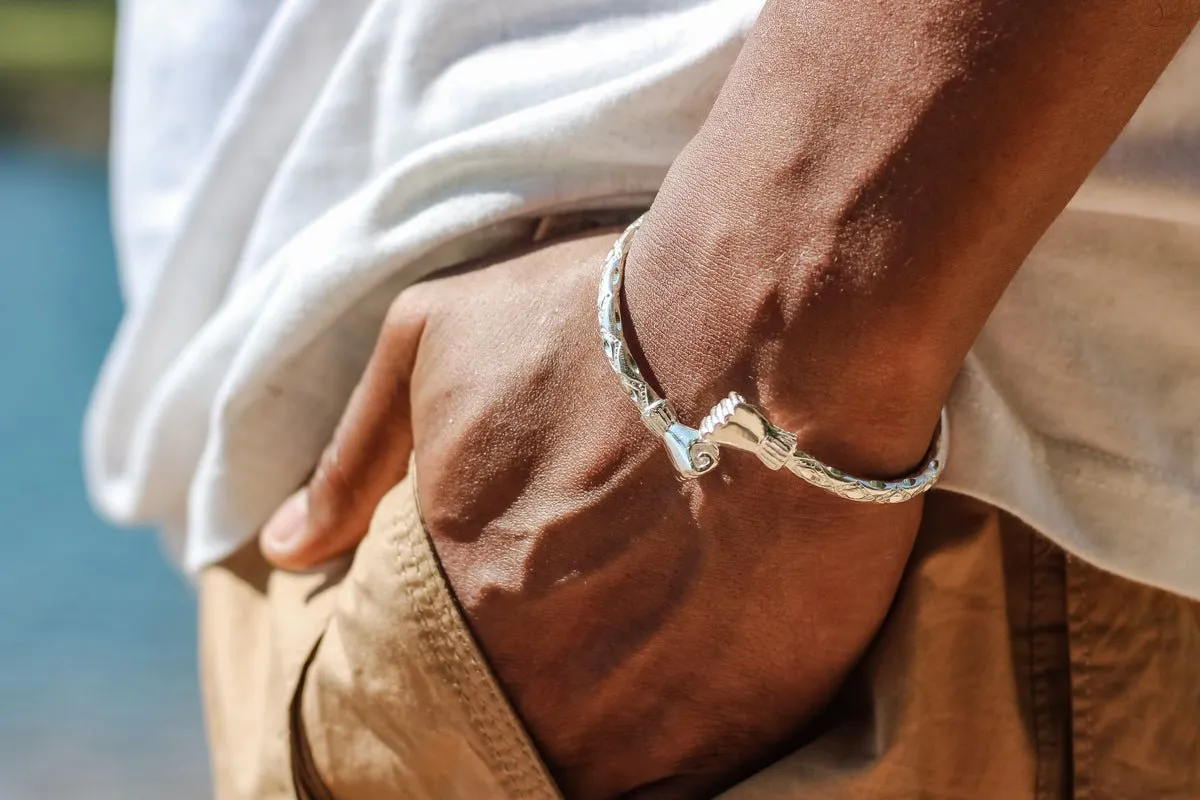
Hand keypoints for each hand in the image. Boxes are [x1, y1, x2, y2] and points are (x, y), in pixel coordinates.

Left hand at [260, 225, 933, 796]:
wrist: (777, 333)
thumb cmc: (598, 326)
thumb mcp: (436, 343)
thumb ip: (355, 455)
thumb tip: (286, 546)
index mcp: (457, 601)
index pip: (418, 689)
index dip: (448, 670)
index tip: (481, 646)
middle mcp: (544, 685)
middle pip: (512, 736)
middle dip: (527, 698)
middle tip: (567, 652)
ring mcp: (650, 721)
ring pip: (598, 774)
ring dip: (602, 731)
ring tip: (632, 670)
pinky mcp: (752, 727)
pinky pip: (694, 788)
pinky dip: (677, 753)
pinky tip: (690, 692)